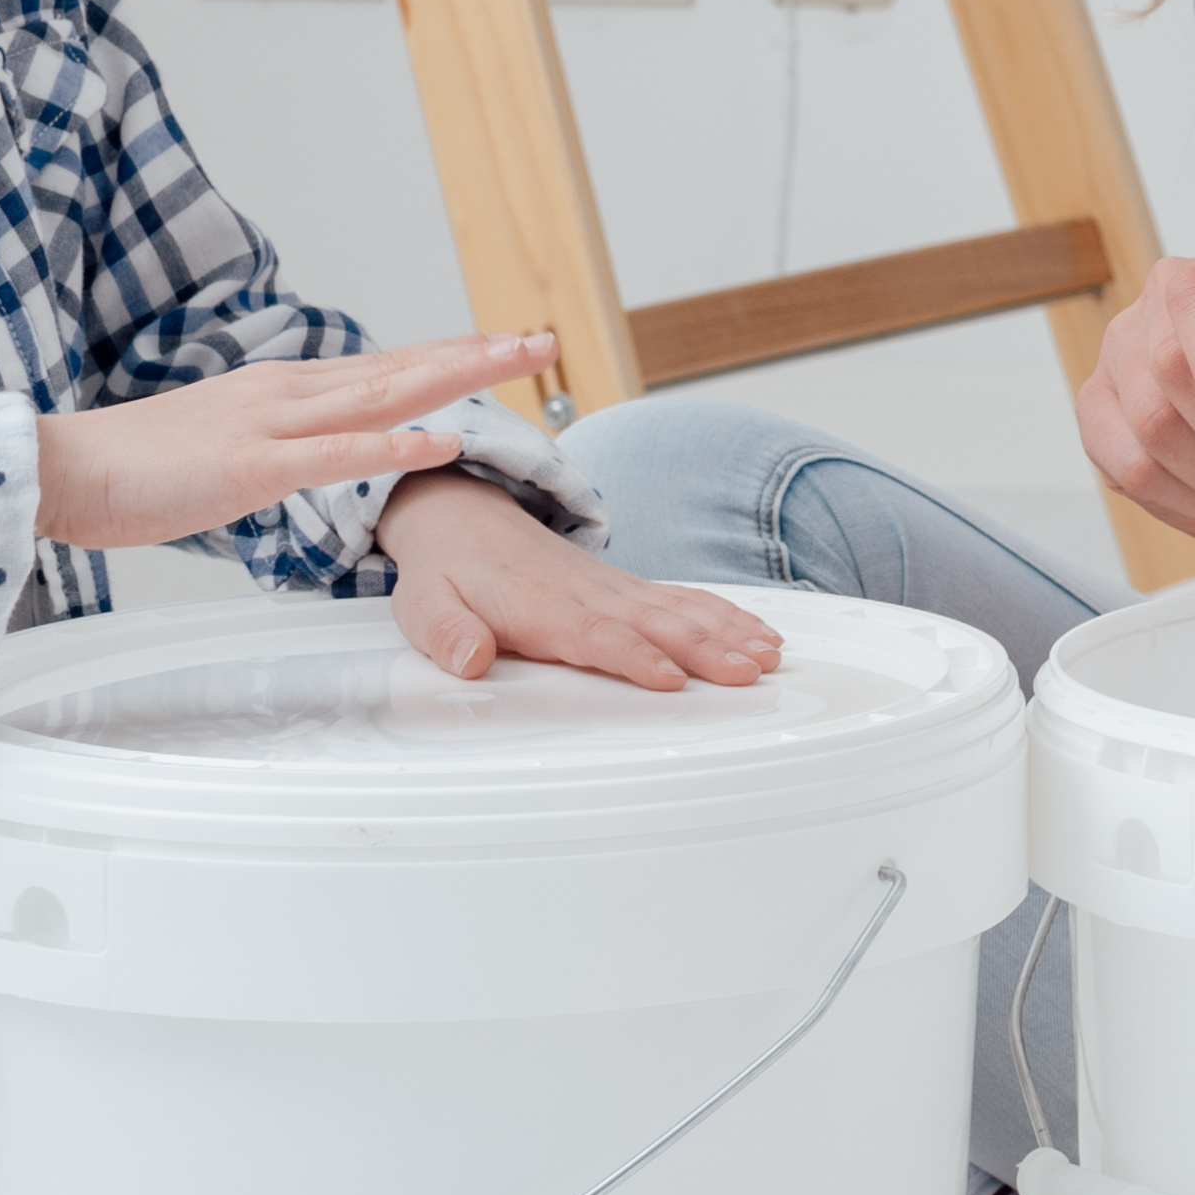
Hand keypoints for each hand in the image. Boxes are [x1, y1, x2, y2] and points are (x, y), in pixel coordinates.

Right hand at [36, 327, 547, 552]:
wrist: (65, 469)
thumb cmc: (139, 468)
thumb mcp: (230, 445)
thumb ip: (283, 443)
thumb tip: (325, 449)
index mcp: (285, 391)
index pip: (386, 366)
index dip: (451, 352)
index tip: (507, 343)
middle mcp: (288, 393)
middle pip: (401, 366)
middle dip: (477, 351)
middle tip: (543, 337)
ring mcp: (271, 426)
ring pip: (381, 393)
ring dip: (455, 375)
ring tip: (514, 361)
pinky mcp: (249, 466)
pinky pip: (332, 456)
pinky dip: (391, 445)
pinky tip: (437, 440)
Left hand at [376, 472, 786, 691]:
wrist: (463, 517)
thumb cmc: (449, 571)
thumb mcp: (425, 605)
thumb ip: (448, 634)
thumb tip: (471, 660)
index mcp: (543, 606)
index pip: (597, 636)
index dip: (635, 656)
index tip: (671, 677)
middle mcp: (589, 595)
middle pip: (657, 624)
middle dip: (706, 648)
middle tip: (748, 672)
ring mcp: (613, 589)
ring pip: (681, 610)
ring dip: (728, 633)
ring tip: (769, 656)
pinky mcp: (625, 589)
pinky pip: (684, 599)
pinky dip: (725, 615)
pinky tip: (758, 633)